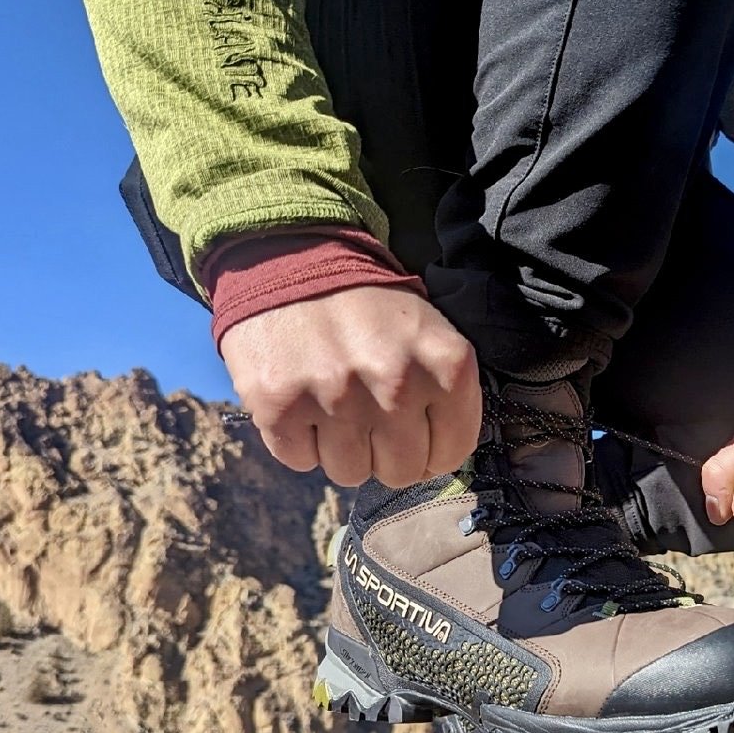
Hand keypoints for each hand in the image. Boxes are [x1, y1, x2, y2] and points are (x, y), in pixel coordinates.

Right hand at [221, 285, 481, 487]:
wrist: (292, 260)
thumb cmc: (369, 308)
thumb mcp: (429, 334)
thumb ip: (445, 393)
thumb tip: (438, 457)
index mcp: (446, 365)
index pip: (452, 453)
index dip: (432, 450)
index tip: (415, 433)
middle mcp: (396, 384)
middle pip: (401, 472)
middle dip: (386, 453)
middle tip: (370, 418)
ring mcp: (337, 397)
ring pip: (350, 473)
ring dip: (342, 448)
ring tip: (334, 404)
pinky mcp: (281, 407)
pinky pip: (300, 461)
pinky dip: (300, 440)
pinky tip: (303, 401)